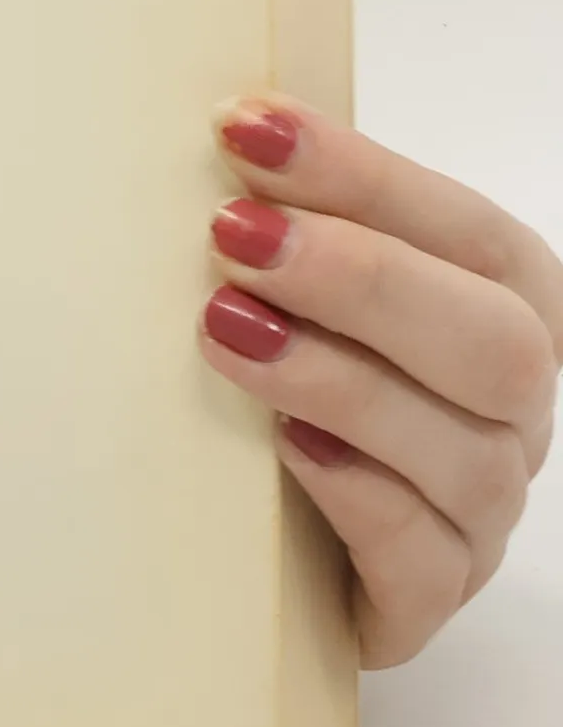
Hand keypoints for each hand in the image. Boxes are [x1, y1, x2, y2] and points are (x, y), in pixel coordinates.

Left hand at [201, 95, 562, 667]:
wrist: (268, 549)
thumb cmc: (285, 389)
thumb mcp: (293, 297)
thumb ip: (286, 227)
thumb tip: (216, 135)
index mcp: (500, 313)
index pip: (468, 234)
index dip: (363, 176)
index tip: (246, 127)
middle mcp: (510, 412)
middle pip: (493, 341)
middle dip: (361, 278)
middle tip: (232, 237)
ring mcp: (478, 513)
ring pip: (461, 454)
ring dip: (337, 380)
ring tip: (224, 332)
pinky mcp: (423, 598)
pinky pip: (419, 559)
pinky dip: (355, 495)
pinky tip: (284, 449)